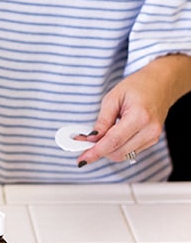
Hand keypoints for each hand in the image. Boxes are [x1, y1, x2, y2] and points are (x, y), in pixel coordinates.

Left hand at [76, 54, 190, 167]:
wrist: (160, 84)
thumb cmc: (138, 86)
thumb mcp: (113, 97)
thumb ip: (102, 120)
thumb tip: (92, 138)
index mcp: (140, 116)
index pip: (114, 141)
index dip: (96, 151)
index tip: (83, 158)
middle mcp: (149, 130)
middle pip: (118, 152)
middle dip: (99, 151)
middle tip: (85, 144)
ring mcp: (153, 137)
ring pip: (124, 155)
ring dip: (108, 150)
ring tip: (97, 138)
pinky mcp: (152, 140)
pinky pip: (131, 151)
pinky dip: (118, 147)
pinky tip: (111, 137)